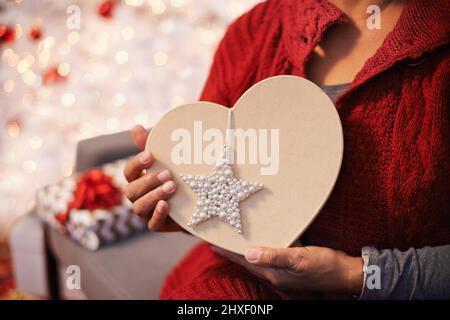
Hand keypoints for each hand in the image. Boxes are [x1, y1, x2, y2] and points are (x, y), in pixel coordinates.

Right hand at [123, 125, 181, 231]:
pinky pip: (152, 224)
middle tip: (167, 174)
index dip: (137, 164)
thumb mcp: (166, 159)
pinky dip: (157, 215)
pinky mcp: (158, 225)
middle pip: (131, 190)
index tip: (151, 155)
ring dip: (154, 196)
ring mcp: (146, 212)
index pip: (128, 172)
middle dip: (148, 181)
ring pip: (139, 207)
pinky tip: (166, 205)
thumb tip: (136, 127)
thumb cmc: (175, 175)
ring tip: (172, 186)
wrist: (194, 201)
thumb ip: (151, 144)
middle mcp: (138, 196)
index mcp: (137, 179)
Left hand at [212, 245, 363, 294]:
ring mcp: (283, 270)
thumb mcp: (299, 259)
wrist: (346, 273)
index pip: (243, 261)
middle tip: (220, 236)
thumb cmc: (324, 266)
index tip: (212, 242)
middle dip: (233, 250)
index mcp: (272, 272)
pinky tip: (262, 237)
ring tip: (235, 236)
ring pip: (258, 257)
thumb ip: (274, 256)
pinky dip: (262, 245)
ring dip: (246, 247)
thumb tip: (248, 253)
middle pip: (247, 260)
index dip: (227, 252)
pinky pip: (271, 253)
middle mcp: (274, 272)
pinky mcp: (291, 263)